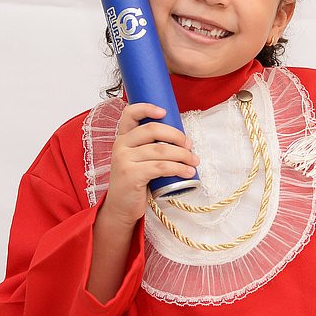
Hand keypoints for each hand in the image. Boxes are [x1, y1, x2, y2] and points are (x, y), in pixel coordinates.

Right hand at [103, 102, 199, 226]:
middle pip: (152, 130)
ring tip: (194, 161)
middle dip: (176, 136)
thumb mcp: (138, 159)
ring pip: (160, 150)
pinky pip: (160, 167)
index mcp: (123, 137)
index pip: (129, 114)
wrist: (121, 207)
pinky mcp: (131, 175)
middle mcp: (121, 145)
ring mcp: (124, 160)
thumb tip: (181, 140)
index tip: (164, 111)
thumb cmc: (135, 181)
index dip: (147, 108)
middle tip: (189, 145)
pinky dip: (178, 168)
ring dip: (183, 155)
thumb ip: (150, 146)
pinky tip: (188, 172)